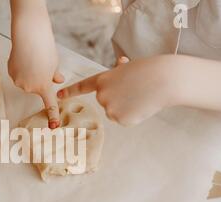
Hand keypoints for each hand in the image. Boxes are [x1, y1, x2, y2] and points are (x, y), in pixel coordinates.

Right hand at [8, 0, 63, 126]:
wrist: (28, 35)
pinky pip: (17, 74)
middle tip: (41, 63)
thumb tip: (57, 80)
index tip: (54, 127)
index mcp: (44, 86)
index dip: (52, 116)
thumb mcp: (54, 63)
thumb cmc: (44, 47)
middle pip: (36, 87)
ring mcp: (18, 81)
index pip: (50, 105)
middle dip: (39, 78)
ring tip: (31, 58)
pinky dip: (20, 68)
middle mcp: (30, 87)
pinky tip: (23, 57)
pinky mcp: (10, 73)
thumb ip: (54, 75)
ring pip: (26, 81)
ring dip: (29, 73)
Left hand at [57, 55, 178, 125]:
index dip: (70, 91)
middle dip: (118, 98)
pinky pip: (124, 120)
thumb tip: (121, 63)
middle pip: (106, 102)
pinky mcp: (120, 119)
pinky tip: (142, 106)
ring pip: (115, 112)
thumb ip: (120, 71)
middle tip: (134, 90)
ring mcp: (109, 108)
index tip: (58, 96)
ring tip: (140, 97)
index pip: (83, 86)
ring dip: (126, 107)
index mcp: (103, 80)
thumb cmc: (149, 70)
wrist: (163, 80)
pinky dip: (133, 115)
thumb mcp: (130, 67)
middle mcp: (102, 95)